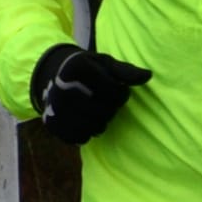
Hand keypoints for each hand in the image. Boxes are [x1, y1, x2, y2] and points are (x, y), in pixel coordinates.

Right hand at [30, 44, 151, 145]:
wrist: (55, 78)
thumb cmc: (88, 70)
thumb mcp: (105, 63)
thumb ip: (125, 70)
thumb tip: (148, 75)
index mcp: (78, 67)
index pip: (115, 90)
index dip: (122, 93)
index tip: (118, 88)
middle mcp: (63, 87)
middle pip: (105, 111)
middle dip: (111, 109)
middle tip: (106, 102)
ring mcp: (56, 107)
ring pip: (94, 127)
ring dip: (102, 123)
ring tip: (98, 113)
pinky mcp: (53, 124)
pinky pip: (80, 138)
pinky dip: (87, 133)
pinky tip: (86, 122)